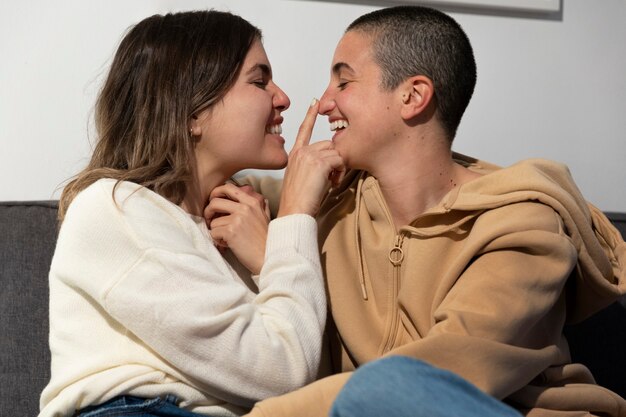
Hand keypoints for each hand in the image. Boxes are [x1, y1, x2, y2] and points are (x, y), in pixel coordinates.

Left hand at [204, 183, 270, 274]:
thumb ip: (258, 203)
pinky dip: (218, 241)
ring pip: (213, 222)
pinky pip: (213, 233)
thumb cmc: (266, 240)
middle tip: (210, 221)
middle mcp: (245, 208)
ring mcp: (238, 219)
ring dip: (217, 232)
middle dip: (208, 212)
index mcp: (252, 202)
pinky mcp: (231, 232)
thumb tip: (253, 192)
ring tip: (227, 239)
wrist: (269, 258)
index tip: (213, 201)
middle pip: (215, 202)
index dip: (216, 193)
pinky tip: (228, 245)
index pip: (228, 188)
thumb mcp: (265, 216)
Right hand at [278, 99, 345, 216]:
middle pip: (328, 144)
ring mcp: (309, 155)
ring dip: (338, 167)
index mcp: (295, 154)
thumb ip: (312, 166)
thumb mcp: (302, 178)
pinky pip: (339, 161)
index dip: (310, 115)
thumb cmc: (298, 201)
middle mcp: (301, 151)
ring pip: (335, 152)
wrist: (294, 211)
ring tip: (331, 182)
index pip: (304, 129)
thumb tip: (330, 165)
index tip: (315, 102)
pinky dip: (340, 172)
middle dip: (334, 160)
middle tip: (332, 178)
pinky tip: (332, 183)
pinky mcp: (318, 162)